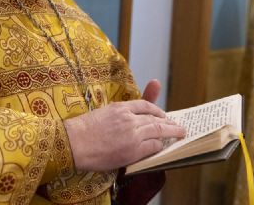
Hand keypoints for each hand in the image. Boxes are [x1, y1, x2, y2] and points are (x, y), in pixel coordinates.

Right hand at [63, 80, 185, 171]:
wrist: (73, 143)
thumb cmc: (81, 131)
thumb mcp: (100, 114)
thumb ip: (116, 114)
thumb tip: (125, 118)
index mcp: (119, 107)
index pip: (144, 104)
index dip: (156, 109)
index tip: (162, 113)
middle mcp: (128, 117)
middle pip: (155, 117)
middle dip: (168, 121)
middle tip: (177, 124)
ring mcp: (132, 133)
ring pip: (158, 130)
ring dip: (171, 132)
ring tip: (180, 133)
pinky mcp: (133, 149)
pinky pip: (153, 146)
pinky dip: (160, 146)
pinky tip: (163, 146)